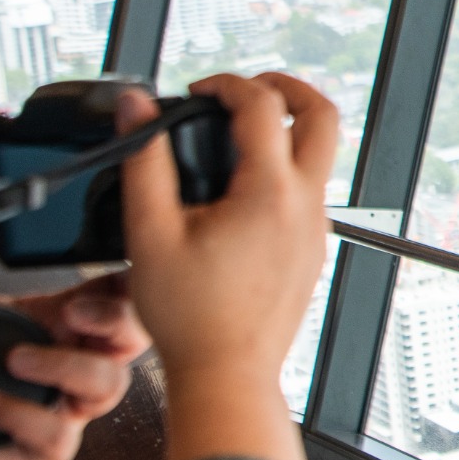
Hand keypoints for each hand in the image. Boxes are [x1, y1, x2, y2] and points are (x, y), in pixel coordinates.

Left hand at [0, 223, 150, 459]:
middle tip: (76, 313)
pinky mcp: (41, 448)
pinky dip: (27, 415)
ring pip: (109, 385)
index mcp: (49, 320)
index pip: (113, 295)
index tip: (113, 269)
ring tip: (16, 360)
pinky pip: (60, 433)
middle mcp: (63, 361)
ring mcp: (58, 405)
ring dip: (67, 366)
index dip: (127, 282)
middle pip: (132, 339)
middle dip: (118, 321)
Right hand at [120, 74, 338, 459]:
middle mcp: (306, 207)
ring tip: (236, 137)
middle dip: (287, 87)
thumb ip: (142, 161)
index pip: (263, 105)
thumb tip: (135, 107)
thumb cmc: (190, 319)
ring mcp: (316, 230)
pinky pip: (310, 192)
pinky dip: (284, 170)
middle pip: (324, 116)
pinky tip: (240, 189)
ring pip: (321, 156)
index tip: (199, 91)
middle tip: (248, 88)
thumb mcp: (148, 233)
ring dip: (287, 131)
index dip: (227, 83)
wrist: (227, 376)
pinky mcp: (313, 251)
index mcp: (271, 194)